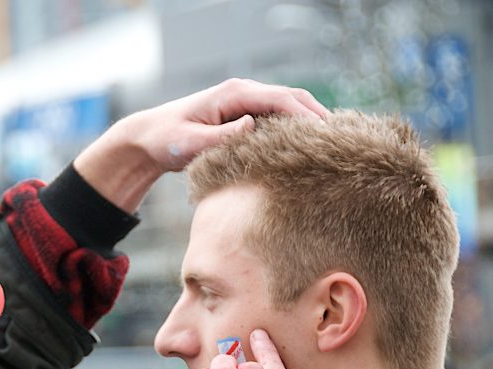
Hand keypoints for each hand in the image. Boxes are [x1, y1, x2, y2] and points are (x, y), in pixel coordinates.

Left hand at [74, 78, 327, 210]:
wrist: (150, 137)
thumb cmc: (167, 140)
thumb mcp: (190, 143)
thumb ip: (221, 137)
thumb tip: (252, 126)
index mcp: (234, 94)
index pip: (281, 99)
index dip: (307, 117)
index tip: (326, 137)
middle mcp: (244, 93)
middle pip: (294, 99)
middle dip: (319, 117)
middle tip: (342, 143)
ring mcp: (246, 103)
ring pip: (289, 108)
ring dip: (311, 124)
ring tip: (333, 149)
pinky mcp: (245, 116)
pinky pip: (278, 119)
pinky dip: (296, 131)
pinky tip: (309, 152)